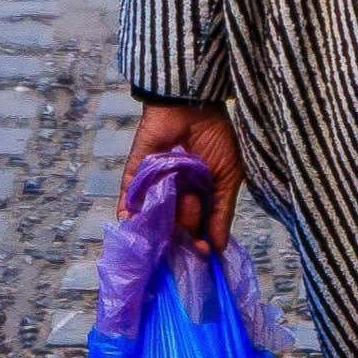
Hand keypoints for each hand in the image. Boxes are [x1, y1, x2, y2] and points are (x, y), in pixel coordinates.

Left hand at [125, 98, 242, 254]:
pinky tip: (132, 225)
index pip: (196, 232)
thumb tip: (217, 247)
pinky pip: (129, 200)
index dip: (197, 244)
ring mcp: (155, 189)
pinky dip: (129, 213)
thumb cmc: (215, 138)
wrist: (193, 106)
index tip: (202, 251)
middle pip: (175, 230)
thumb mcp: (228, 178)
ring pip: (155, 220)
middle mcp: (176, 199)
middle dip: (186, 224)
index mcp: (200, 201)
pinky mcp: (135, 176)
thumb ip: (222, 213)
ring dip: (167, 217)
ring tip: (182, 198)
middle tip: (193, 201)